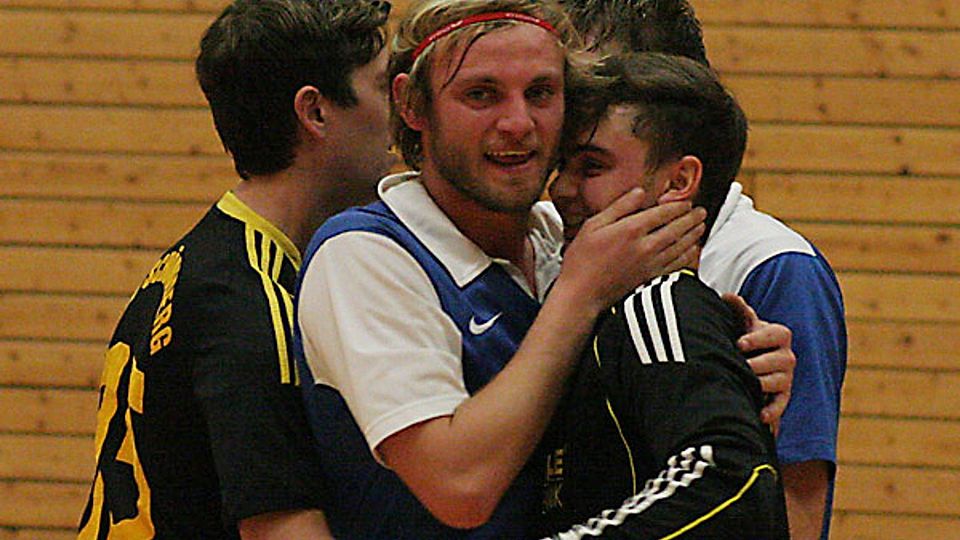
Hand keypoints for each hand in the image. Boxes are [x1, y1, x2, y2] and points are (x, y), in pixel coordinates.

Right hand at [558, 188, 705, 313]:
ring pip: (680, 246)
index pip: (663, 213)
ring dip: (693, 234)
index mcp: (631, 229)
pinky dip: (688, 256)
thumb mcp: (594, 225)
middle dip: (691, 218)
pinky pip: (676, 265)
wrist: (582, 293)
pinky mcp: (650, 278)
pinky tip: (692, 250)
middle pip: (676, 228)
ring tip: (701, 226)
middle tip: (701, 211)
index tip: (686, 201)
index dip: (677, 206)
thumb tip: (640, 192)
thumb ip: (619, 207)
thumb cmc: (582, 259)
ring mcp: (650, 264)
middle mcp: (645, 246)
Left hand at [722, 293, 794, 426]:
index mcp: (779, 334)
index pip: (776, 334)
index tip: (739, 344)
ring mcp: (787, 377)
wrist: (751, 360)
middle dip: (759, 363)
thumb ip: (739, 310)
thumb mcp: (743, 324)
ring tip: (746, 384)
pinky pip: (781, 404)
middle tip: (741, 366)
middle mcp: (787, 356)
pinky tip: (760, 416)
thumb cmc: (745, 339)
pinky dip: (772, 411)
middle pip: (781, 360)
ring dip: (763, 384)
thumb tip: (727, 296)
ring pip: (780, 381)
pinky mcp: (782, 396)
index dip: (758, 338)